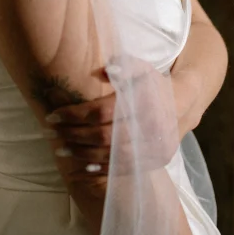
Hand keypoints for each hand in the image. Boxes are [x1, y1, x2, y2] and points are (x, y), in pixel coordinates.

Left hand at [47, 56, 178, 180]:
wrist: (182, 104)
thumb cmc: (152, 84)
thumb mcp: (141, 68)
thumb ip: (124, 65)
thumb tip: (105, 70)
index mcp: (144, 101)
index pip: (101, 111)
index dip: (74, 114)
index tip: (52, 115)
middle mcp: (151, 126)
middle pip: (104, 136)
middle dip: (73, 136)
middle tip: (51, 134)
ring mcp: (156, 147)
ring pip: (112, 156)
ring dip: (82, 155)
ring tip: (61, 150)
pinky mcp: (157, 160)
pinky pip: (125, 169)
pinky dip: (102, 169)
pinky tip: (82, 166)